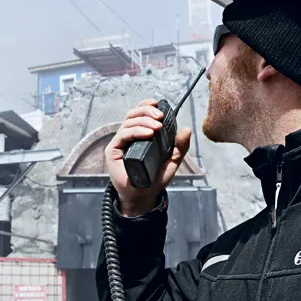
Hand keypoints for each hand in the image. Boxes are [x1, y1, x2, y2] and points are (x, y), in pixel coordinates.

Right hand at [105, 98, 191, 216]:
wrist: (143, 197)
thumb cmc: (154, 179)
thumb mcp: (172, 161)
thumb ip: (180, 146)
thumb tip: (187, 129)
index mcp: (140, 135)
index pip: (140, 114)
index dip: (147, 105)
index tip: (158, 103)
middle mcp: (129, 137)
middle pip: (133, 114)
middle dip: (147, 111)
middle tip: (160, 116)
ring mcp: (120, 143)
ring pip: (128, 122)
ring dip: (144, 120)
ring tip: (156, 127)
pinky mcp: (113, 150)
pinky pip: (123, 135)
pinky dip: (135, 131)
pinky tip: (147, 133)